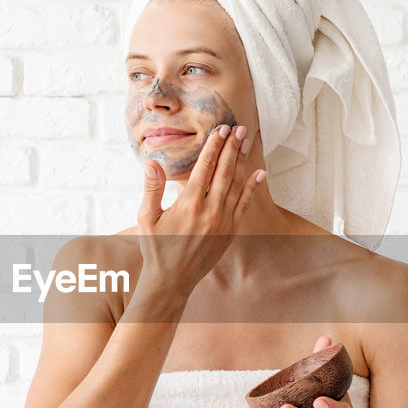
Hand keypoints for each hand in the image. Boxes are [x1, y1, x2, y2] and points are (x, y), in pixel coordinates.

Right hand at [135, 124, 265, 296]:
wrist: (172, 279)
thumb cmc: (156, 247)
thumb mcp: (146, 217)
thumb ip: (152, 188)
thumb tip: (151, 162)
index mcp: (188, 203)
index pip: (205, 166)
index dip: (214, 146)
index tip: (221, 129)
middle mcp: (209, 210)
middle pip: (224, 171)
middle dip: (232, 147)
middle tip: (239, 128)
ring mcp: (222, 221)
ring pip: (236, 184)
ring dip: (242, 161)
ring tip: (246, 142)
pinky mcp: (230, 232)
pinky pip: (244, 205)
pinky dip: (253, 188)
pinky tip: (260, 173)